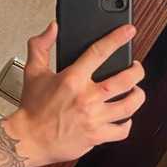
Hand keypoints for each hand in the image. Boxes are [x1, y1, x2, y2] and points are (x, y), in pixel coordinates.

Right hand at [5, 22, 145, 166]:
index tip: (128, 31)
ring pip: (129, 105)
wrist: (29, 139)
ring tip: (136, 90)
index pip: (100, 52)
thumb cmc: (32, 108)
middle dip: (137, 70)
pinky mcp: (96, 136)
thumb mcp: (33, 71)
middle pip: (125, 79)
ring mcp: (94, 118)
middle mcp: (86, 98)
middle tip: (136, 67)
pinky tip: (125, 117)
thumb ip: (41, 45)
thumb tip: (53, 28)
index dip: (117, 38)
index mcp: (72, 80)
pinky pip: (122, 130)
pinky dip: (128, 122)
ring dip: (138, 95)